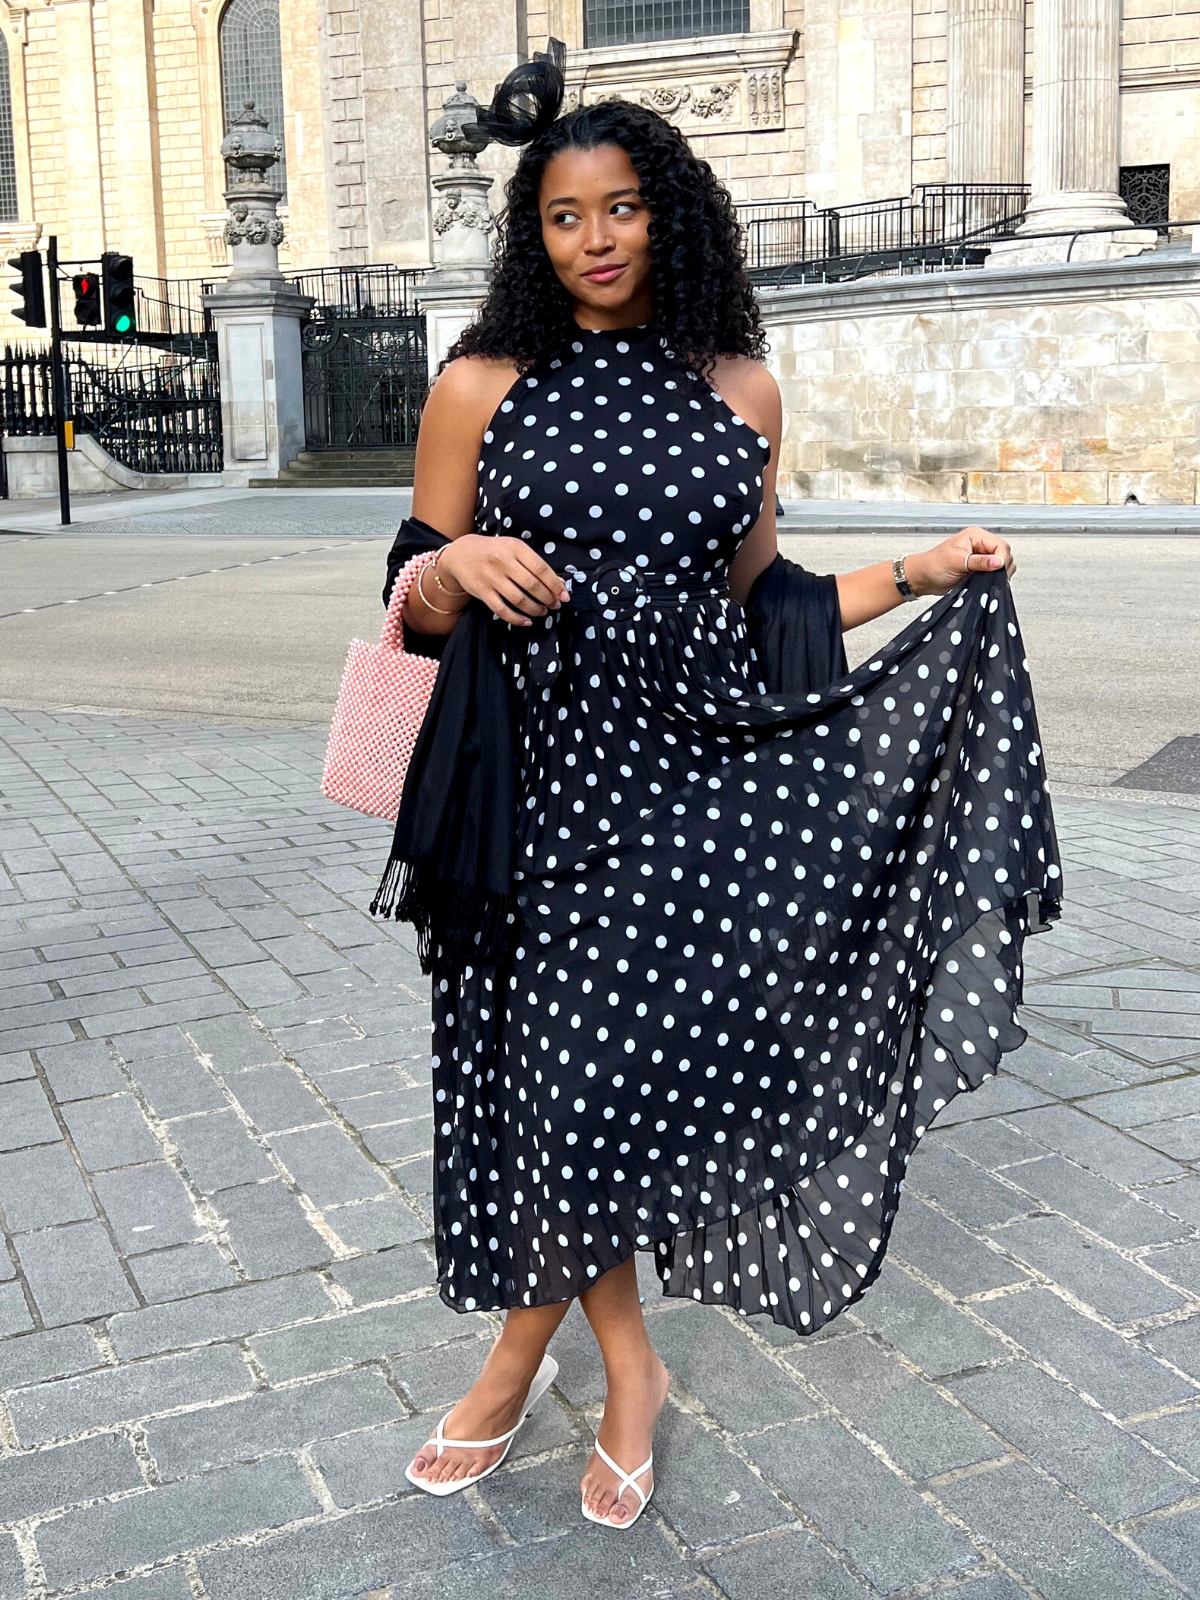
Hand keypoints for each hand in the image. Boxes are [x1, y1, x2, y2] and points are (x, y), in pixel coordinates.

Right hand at [437, 535, 569, 626]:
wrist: (461, 554)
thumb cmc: (493, 551)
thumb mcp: (513, 548)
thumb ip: (533, 563)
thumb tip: (557, 582)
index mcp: (515, 547)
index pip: (540, 568)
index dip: (555, 585)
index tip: (564, 595)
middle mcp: (503, 561)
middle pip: (532, 585)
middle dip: (548, 598)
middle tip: (555, 605)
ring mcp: (491, 577)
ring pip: (519, 599)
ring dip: (535, 609)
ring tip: (542, 611)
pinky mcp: (482, 592)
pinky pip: (502, 610)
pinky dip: (517, 618)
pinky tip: (527, 621)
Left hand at [907, 527, 1015, 596]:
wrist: (922, 578)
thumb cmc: (933, 565)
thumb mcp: (956, 562)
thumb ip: (979, 562)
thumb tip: (998, 562)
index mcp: (976, 536)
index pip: (1000, 545)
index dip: (1002, 558)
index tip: (998, 571)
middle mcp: (981, 545)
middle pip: (1004, 554)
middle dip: (1001, 567)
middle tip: (991, 578)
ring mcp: (981, 558)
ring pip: (1002, 564)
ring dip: (998, 574)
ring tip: (985, 581)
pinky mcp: (980, 570)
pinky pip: (995, 573)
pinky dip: (994, 579)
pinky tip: (986, 583)